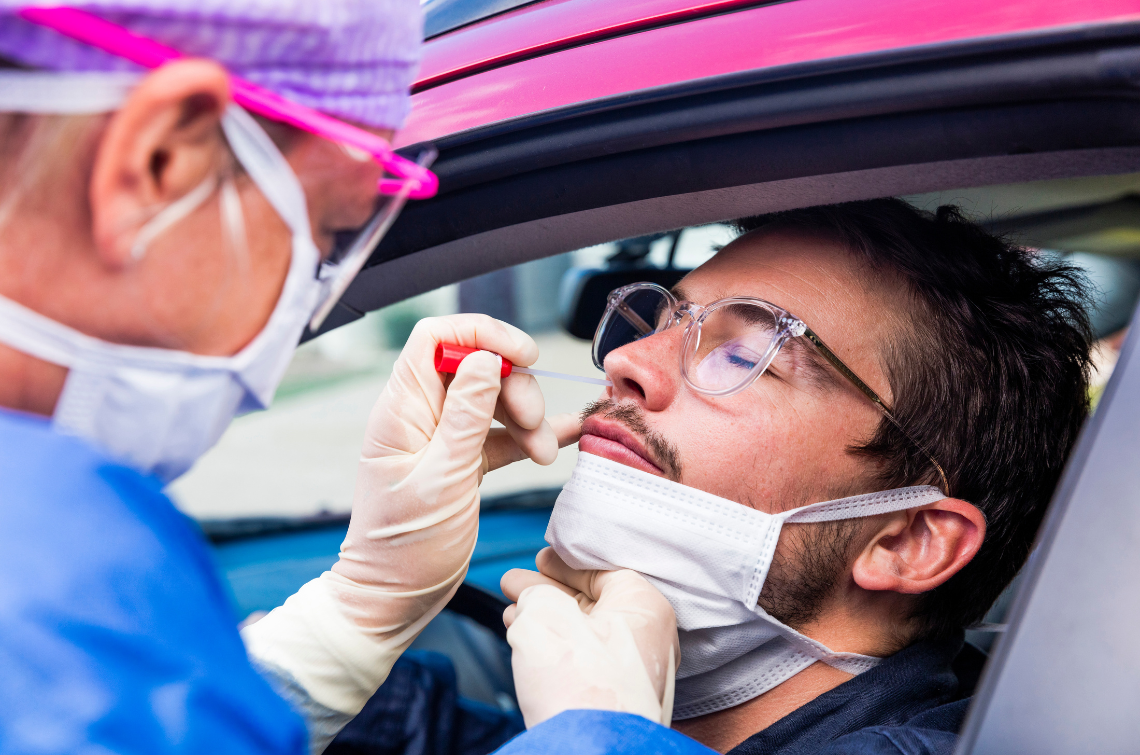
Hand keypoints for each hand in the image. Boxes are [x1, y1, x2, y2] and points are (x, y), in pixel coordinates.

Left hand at [243, 315, 579, 724]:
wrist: (394, 599)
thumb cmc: (406, 549)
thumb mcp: (443, 479)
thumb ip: (466, 416)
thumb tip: (485, 358)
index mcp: (401, 410)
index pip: (436, 337)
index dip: (482, 333)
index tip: (522, 356)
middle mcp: (419, 415)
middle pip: (476, 366)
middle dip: (515, 387)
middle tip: (535, 424)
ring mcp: (440, 437)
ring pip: (493, 398)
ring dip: (527, 418)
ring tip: (544, 454)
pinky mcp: (460, 461)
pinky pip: (500, 433)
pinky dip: (529, 436)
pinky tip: (561, 439)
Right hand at [501, 547, 679, 728]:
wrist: (588, 750)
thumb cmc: (578, 681)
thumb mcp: (544, 615)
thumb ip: (536, 595)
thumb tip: (531, 598)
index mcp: (644, 606)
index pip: (604, 572)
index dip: (566, 564)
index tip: (541, 559)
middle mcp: (648, 638)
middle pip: (591, 603)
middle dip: (548, 593)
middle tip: (516, 583)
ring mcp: (634, 673)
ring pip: (583, 634)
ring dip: (545, 621)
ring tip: (511, 612)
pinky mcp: (616, 699)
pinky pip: (584, 661)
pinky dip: (554, 648)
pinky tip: (524, 642)